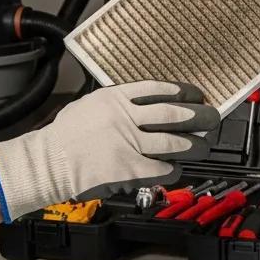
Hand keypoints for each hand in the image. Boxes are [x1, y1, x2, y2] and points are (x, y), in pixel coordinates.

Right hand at [0, 81, 219, 221]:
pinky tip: (178, 169)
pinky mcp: (128, 169)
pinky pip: (162, 169)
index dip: (183, 91)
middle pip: (174, 114)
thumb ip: (116, 103)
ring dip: (194, 145)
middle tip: (212, 118)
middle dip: (199, 116)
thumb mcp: (89, 105)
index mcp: (115, 98)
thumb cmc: (63, 137)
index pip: (157, 89)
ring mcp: (128, 144)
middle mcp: (125, 118)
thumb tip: (141, 103)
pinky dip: (174, 169)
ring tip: (203, 146)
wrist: (47, 163)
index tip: (196, 94)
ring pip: (174, 143)